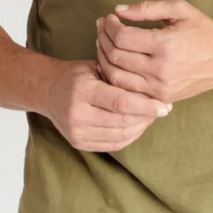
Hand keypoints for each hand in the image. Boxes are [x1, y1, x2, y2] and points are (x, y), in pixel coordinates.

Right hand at [41, 59, 172, 152]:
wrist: (48, 90)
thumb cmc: (76, 75)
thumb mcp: (96, 66)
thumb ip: (120, 77)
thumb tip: (152, 88)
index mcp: (83, 91)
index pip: (121, 102)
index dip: (146, 105)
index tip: (164, 105)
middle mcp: (78, 114)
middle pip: (122, 122)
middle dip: (147, 117)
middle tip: (163, 109)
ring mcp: (76, 132)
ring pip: (120, 136)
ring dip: (141, 127)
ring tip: (152, 116)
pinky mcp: (78, 144)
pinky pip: (112, 145)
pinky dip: (129, 136)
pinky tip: (138, 125)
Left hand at [96, 0, 212, 104]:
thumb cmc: (203, 30)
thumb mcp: (179, 9)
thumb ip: (147, 8)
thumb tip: (118, 10)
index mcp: (166, 45)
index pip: (123, 37)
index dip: (110, 26)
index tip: (109, 17)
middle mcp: (161, 70)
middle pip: (116, 57)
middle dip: (103, 39)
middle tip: (102, 27)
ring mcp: (160, 88)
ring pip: (117, 77)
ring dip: (104, 58)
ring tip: (103, 43)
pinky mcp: (161, 98)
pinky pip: (128, 90)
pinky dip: (115, 77)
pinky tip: (113, 62)